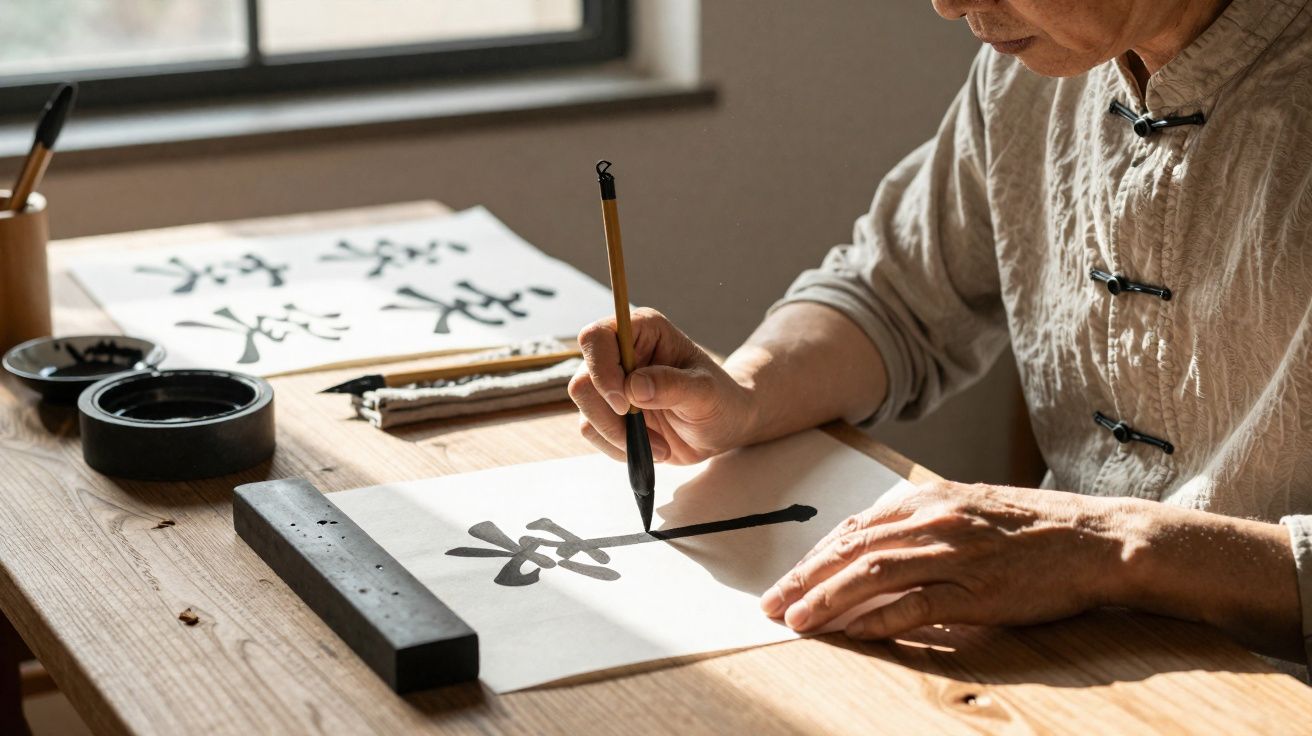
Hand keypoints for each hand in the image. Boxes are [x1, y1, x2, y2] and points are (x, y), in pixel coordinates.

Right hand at [569, 308, 756, 463]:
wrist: (723, 427)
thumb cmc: (720, 400)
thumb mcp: (706, 392)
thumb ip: (673, 385)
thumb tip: (634, 387)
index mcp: (643, 330)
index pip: (596, 338)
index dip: (601, 371)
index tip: (625, 404)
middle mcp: (620, 352)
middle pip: (582, 380)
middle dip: (609, 415)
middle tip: (643, 432)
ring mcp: (610, 382)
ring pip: (584, 410)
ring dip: (618, 435)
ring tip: (658, 445)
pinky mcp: (608, 411)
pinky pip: (592, 431)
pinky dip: (617, 446)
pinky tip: (649, 447)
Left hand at [759, 481, 1126, 638]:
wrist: (1095, 539)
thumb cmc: (1032, 528)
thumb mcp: (967, 509)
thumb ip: (919, 523)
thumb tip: (871, 547)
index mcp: (928, 499)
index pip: (853, 529)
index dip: (813, 557)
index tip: (786, 580)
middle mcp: (934, 521)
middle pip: (852, 550)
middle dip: (805, 579)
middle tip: (772, 604)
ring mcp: (956, 554)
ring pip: (873, 575)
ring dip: (828, 599)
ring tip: (797, 620)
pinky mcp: (979, 590)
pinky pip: (917, 605)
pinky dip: (879, 619)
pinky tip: (852, 632)